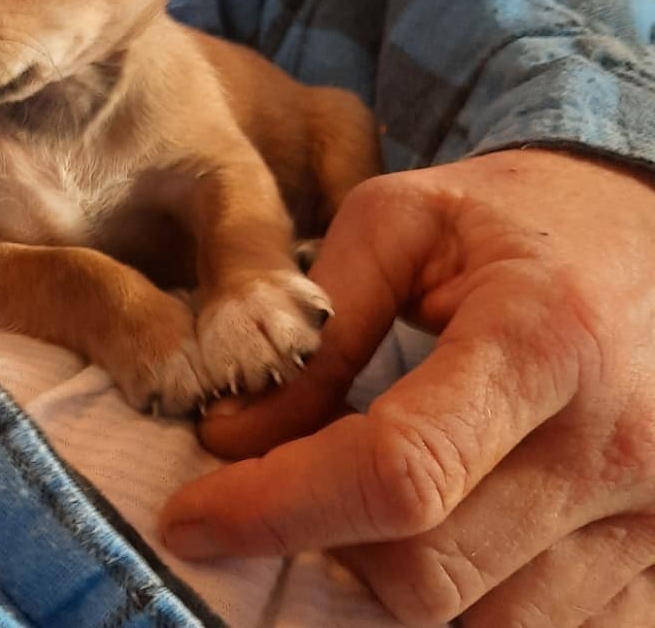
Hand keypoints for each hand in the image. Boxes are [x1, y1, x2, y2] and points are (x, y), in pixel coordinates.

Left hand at [161, 150, 654, 625]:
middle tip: (290, 478)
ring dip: (395, 575)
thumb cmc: (517, 215)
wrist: (641, 230)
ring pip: (484, 623)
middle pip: (430, 570)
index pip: (397, 472)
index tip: (194, 514)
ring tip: (375, 491)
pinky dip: (471, 602)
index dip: (278, 506)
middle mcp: (614, 446)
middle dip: (327, 538)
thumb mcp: (404, 221)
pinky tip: (443, 528)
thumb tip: (230, 435)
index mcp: (543, 340)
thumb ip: (320, 325)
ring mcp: (653, 517)